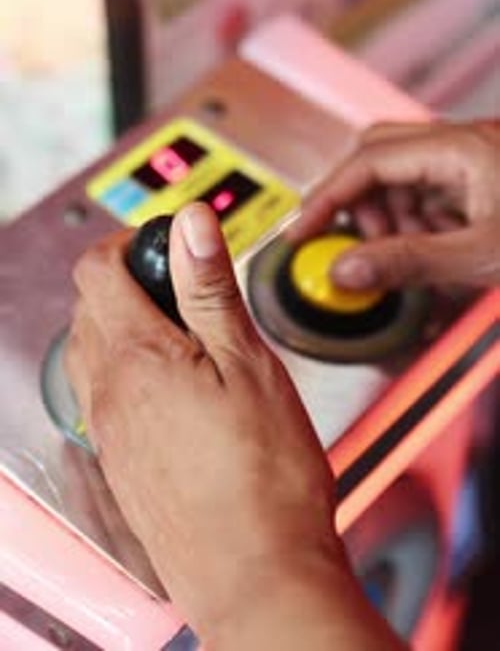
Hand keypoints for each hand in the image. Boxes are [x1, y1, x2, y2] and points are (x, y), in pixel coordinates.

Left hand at [67, 203, 403, 649]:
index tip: (169, 245)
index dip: (130, 242)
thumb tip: (188, 223)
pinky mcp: (121, 463)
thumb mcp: (247, 361)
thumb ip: (210, 287)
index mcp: (136, 357)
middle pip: (90, 307)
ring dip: (128, 326)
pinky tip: (180, 389)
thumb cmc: (264, 478)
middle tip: (184, 284)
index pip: (98, 269)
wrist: (256, 575)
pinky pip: (107, 396)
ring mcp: (111, 432)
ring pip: (94, 352)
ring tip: (186, 335)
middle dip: (129, 280)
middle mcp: (109, 393)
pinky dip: (131, 371)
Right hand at [291, 121, 499, 290]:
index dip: (327, 197)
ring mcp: (476, 155)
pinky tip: (433, 247)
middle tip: (358, 247)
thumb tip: (347, 269)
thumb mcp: (482, 257)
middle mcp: (466, 141)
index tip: (303, 231)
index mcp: (462, 147)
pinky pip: (432, 187)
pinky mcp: (486, 174)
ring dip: (390, 216)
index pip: (368, 160)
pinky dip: (418, 218)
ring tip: (405, 254)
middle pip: (378, 156)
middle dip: (359, 205)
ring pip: (403, 174)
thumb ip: (411, 263)